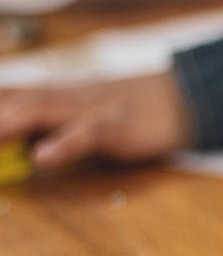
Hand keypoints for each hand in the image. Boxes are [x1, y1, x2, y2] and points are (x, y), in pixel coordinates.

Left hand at [0, 72, 192, 171]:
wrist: (172, 101)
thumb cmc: (115, 116)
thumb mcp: (67, 124)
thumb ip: (33, 136)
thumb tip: (17, 154)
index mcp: (40, 97)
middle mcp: (54, 98)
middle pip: (6, 102)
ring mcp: (85, 108)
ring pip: (37, 111)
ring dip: (7, 124)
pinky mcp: (114, 125)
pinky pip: (86, 134)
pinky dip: (64, 145)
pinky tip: (44, 158)